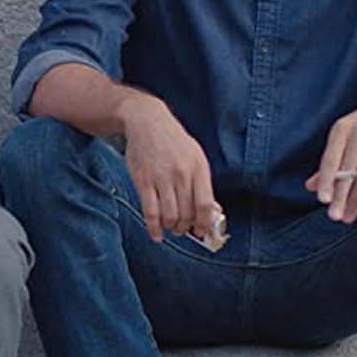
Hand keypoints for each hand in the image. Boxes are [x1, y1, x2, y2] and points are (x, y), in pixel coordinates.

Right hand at [119, 95, 221, 241]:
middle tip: (183, 229)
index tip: (202, 231)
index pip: (204, 205)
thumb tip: (213, 211)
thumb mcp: (196, 157)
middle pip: (187, 214)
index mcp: (198, 169)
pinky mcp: (143, 181)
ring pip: (170, 216)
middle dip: (186, 228)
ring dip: (171, 227)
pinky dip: (153, 228)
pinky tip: (156, 234)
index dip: (204, 223)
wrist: (147, 122)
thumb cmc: (174, 141)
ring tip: (171, 226)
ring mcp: (161, 178)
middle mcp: (181, 174)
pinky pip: (150, 211)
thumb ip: (203, 184)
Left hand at [307, 92, 356, 222]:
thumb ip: (329, 161)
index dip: (326, 180)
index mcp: (341, 130)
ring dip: (356, 200)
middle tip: (334, 216)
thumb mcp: (343, 135)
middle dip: (340, 197)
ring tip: (349, 217)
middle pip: (348, 172)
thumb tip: (311, 186)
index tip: (323, 200)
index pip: (330, 160)